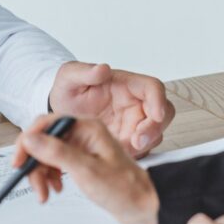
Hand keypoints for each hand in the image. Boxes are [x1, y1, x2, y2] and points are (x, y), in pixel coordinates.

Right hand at [13, 115, 159, 223]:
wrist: (143, 206)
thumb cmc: (124, 188)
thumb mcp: (87, 170)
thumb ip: (57, 153)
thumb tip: (30, 138)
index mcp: (86, 128)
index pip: (46, 124)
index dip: (28, 140)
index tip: (18, 160)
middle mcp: (83, 134)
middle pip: (43, 140)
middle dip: (33, 162)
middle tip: (33, 184)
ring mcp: (81, 148)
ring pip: (47, 154)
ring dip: (40, 173)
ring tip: (45, 193)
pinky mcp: (81, 161)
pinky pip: (55, 164)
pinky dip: (49, 176)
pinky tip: (54, 189)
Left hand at [48, 62, 174, 157]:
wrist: (60, 113)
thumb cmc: (67, 91)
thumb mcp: (68, 78)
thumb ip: (84, 72)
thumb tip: (102, 68)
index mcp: (126, 84)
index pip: (153, 87)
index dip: (159, 100)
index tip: (156, 115)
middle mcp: (135, 103)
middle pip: (163, 113)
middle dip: (155, 128)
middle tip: (137, 141)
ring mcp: (134, 123)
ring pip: (155, 134)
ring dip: (144, 144)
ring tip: (122, 149)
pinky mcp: (128, 140)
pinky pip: (141, 149)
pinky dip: (134, 154)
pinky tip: (117, 155)